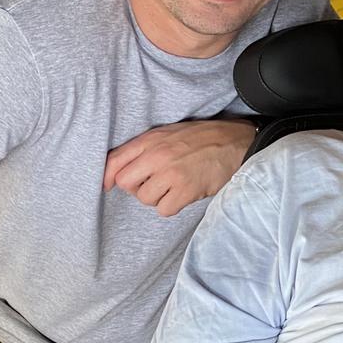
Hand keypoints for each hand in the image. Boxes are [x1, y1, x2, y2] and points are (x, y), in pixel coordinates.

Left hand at [103, 120, 256, 216]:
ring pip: (145, 199)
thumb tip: (115, 171)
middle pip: (125, 183)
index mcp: (151, 139)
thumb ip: (144, 147)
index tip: (107, 185)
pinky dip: (172, 206)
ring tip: (174, 186)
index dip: (106, 176)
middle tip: (154, 183)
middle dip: (136, 187)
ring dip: (157, 197)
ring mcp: (171, 173)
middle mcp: (157, 155)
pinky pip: (164, 210)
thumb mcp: (170, 133)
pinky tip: (183, 194)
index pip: (114, 160)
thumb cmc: (203, 138)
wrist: (236, 142)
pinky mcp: (186, 190)